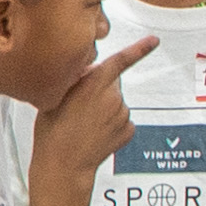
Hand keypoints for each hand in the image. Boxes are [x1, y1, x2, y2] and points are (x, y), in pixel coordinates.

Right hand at [33, 35, 158, 181]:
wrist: (63, 165)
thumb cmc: (53, 131)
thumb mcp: (54, 96)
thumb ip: (75, 79)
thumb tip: (87, 70)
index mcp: (94, 84)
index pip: (119, 61)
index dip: (138, 49)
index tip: (153, 41)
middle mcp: (113, 97)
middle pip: (111, 83)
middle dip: (98, 89)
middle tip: (77, 106)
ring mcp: (123, 114)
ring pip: (115, 103)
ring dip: (103, 108)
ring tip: (82, 123)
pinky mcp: (128, 130)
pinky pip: (121, 120)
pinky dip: (110, 125)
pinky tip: (94, 133)